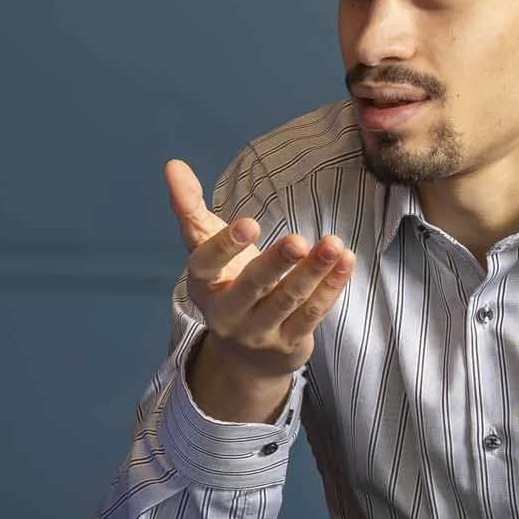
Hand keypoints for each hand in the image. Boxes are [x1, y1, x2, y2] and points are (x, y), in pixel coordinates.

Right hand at [165, 160, 353, 422]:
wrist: (246, 354)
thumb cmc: (226, 282)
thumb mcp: (205, 247)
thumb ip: (189, 206)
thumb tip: (173, 164)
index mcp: (203, 286)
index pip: (206, 266)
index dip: (225, 246)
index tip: (249, 223)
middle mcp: (227, 314)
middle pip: (251, 287)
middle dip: (276, 264)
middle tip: (298, 240)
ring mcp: (259, 333)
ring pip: (288, 301)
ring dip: (312, 272)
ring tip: (334, 244)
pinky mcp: (289, 343)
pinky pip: (312, 314)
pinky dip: (331, 287)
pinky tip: (346, 261)